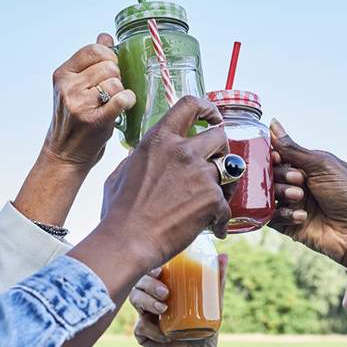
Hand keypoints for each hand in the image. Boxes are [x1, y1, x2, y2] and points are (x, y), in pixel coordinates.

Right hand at [42, 33, 135, 169]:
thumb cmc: (73, 121)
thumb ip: (89, 61)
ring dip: (121, 91)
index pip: (94, 49)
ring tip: (111, 103)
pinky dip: (128, 100)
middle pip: (109, 65)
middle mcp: (68, 87)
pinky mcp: (95, 120)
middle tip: (110, 92)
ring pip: (116, 82)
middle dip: (116, 77)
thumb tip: (105, 36)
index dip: (109, 57)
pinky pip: (122, 98)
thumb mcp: (74, 87)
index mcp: (62, 74)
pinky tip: (125, 106)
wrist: (64, 155)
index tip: (109, 70)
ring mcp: (80, 104)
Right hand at [99, 96, 230, 271]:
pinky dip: (221, 219)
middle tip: (217, 164)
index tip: (213, 117)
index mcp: (159, 139)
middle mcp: (182, 151)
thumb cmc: (119, 211)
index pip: (190, 104)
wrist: (128, 241)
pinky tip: (214, 228)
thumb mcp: (122, 172)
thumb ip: (139, 158)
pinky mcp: (212, 199)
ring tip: (215, 202)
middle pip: (219, 136)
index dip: (208, 108)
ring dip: (225, 185)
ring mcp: (200, 174)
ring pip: (227, 171)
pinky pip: (227, 205)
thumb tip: (143, 156)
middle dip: (222, 149)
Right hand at [131, 254, 226, 346]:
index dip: (151, 268)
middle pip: (139, 283)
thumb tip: (224, 255)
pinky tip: (166, 336)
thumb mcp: (213, 304)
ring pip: (135, 300)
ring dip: (147, 301)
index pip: (152, 272)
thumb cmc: (204, 330)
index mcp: (164, 290)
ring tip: (164, 308)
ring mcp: (146, 317)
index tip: (161, 269)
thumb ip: (217, 281)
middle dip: (149, 284)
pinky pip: (140, 327)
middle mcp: (152, 301)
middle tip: (166, 292)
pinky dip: (152, 330)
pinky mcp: (143, 336)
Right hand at [269, 119, 346, 264]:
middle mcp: (297, 183)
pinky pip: (271, 217)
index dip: (273, 156)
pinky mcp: (288, 225)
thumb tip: (272, 123)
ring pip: (267, 195)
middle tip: (299, 180)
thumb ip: (293, 148)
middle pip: (270, 174)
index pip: (278, 155)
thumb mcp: (322, 165)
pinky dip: (283, 215)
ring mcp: (292, 204)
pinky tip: (301, 217)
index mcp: (307, 166)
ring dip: (282, 194)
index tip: (275, 158)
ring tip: (299, 197)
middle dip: (281, 175)